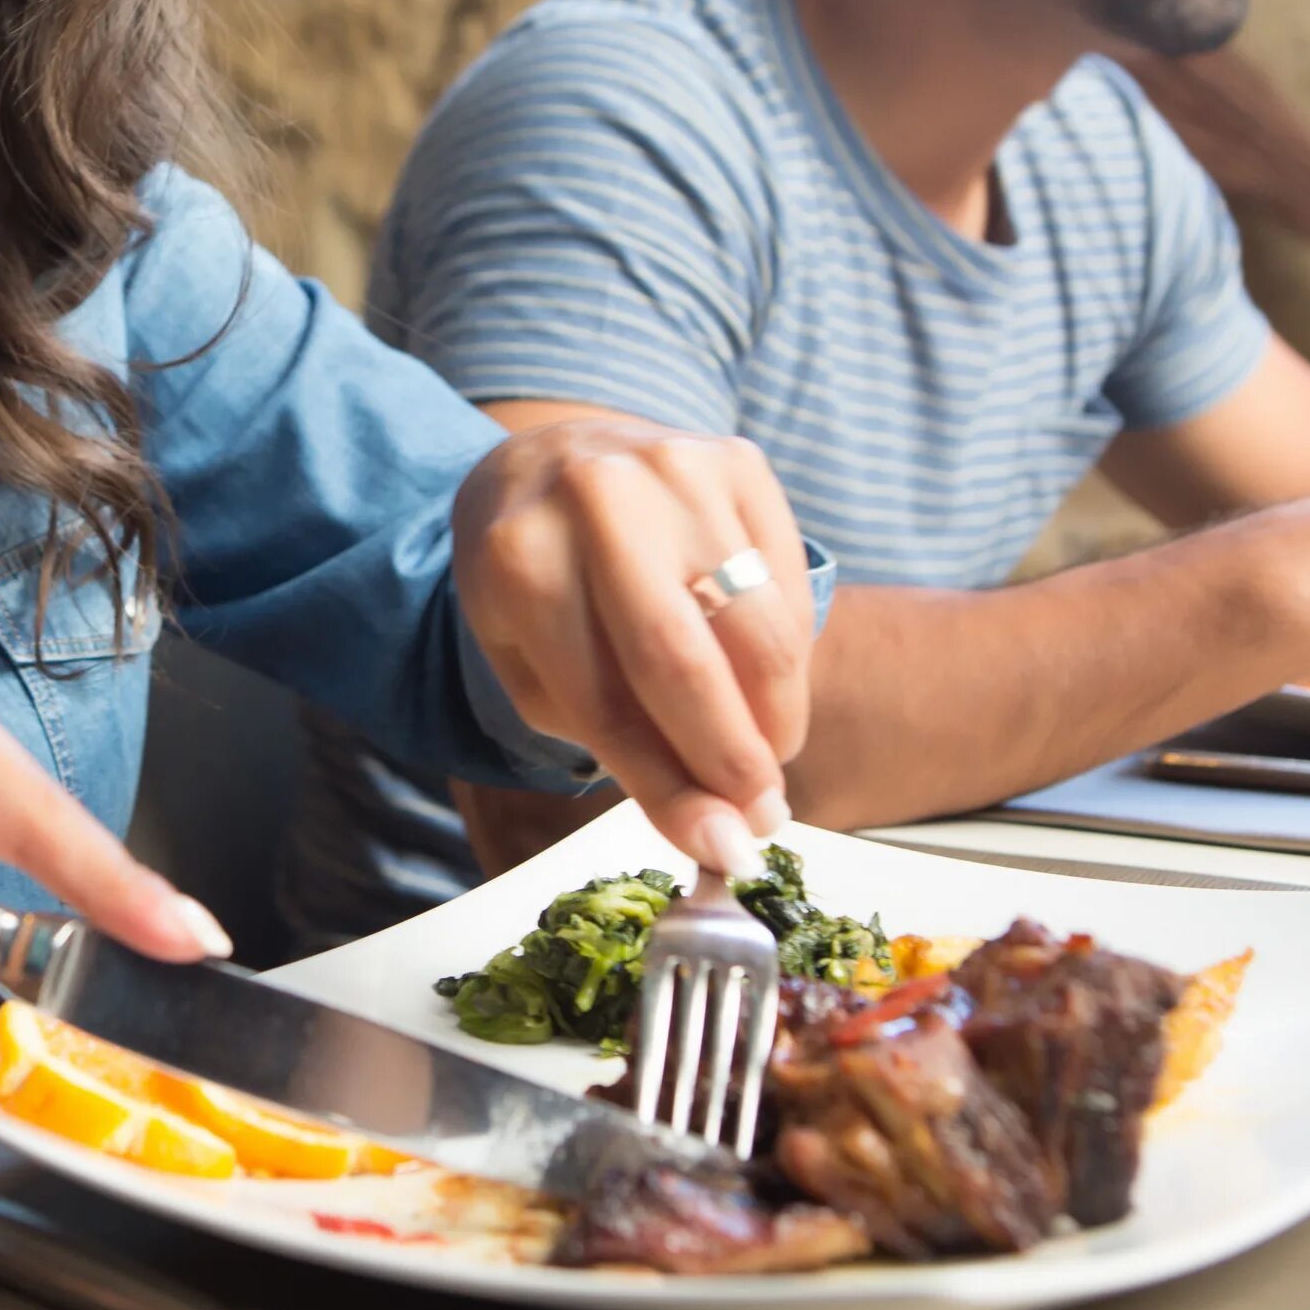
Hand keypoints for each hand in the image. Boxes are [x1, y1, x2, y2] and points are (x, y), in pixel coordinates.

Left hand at [450, 417, 812, 872]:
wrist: (546, 458)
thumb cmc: (535, 579)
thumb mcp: (533, 661)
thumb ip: (615, 739)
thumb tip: (718, 828)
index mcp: (520, 559)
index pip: (606, 701)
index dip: (670, 788)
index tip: (721, 851)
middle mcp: (599, 500)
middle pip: (688, 661)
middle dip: (736, 761)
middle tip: (762, 820)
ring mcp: (676, 468)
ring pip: (759, 626)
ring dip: (777, 715)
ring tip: (766, 760)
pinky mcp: (737, 459)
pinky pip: (789, 581)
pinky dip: (788, 652)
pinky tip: (764, 681)